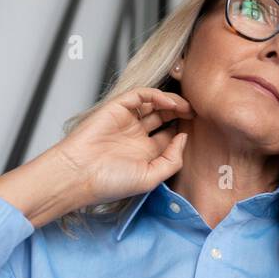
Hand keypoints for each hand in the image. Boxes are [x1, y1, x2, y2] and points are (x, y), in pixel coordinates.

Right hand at [54, 86, 192, 208]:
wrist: (79, 174)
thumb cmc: (110, 182)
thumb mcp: (151, 178)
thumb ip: (172, 160)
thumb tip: (184, 138)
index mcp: (144, 154)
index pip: (169, 137)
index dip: (184, 131)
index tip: (199, 129)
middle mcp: (136, 136)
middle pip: (164, 117)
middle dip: (181, 113)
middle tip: (196, 112)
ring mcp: (127, 121)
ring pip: (154, 104)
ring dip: (172, 102)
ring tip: (187, 106)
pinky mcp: (117, 108)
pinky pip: (140, 96)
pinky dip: (156, 95)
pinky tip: (169, 103)